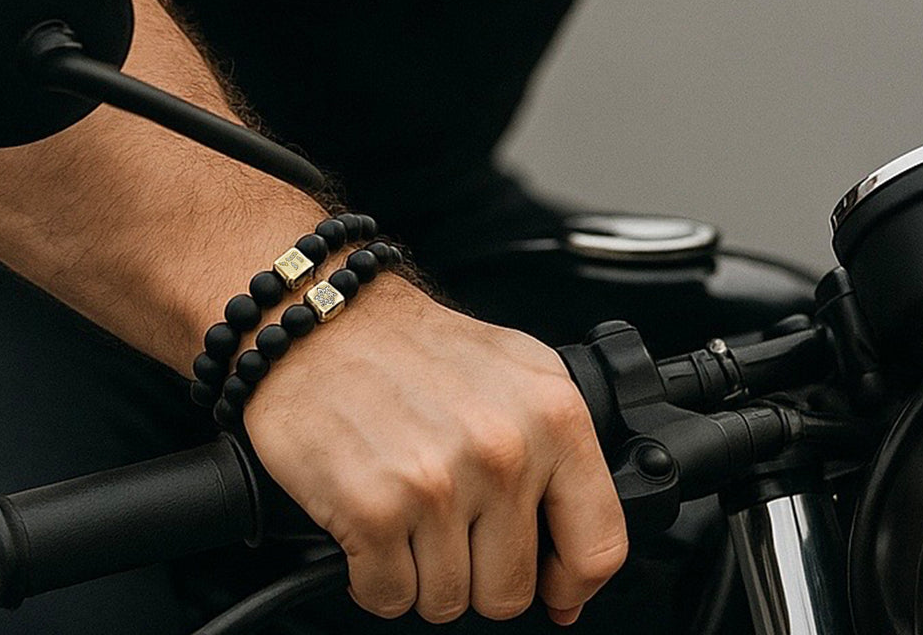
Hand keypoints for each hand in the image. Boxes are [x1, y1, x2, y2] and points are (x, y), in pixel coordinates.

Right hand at [245, 277, 627, 624]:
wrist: (322, 320)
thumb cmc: (413, 348)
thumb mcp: (517, 373)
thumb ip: (559, 455)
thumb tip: (575, 570)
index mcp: (553, 413)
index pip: (599, 544)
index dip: (573, 582)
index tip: (553, 586)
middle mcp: (503, 448)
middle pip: (512, 591)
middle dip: (476, 573)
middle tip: (448, 520)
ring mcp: (440, 482)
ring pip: (448, 602)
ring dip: (421, 573)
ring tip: (406, 508)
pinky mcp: (375, 509)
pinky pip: (388, 597)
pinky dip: (374, 576)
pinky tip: (371, 522)